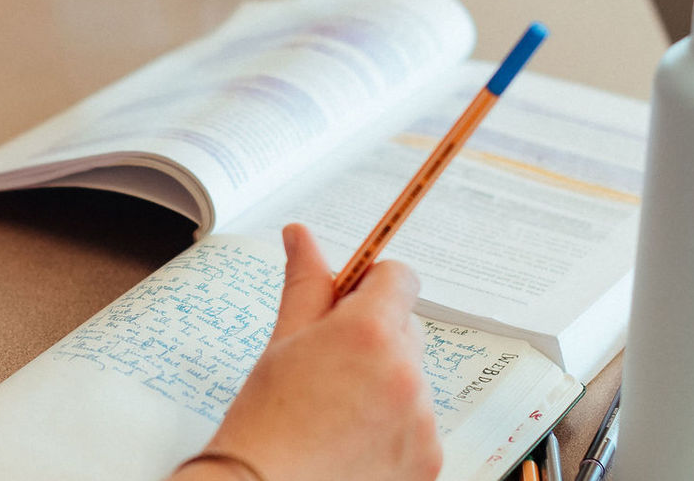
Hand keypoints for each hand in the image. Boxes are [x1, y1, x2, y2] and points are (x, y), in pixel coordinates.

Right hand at [173, 224, 440, 480]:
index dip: (374, 285)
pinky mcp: (429, 459)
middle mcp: (406, 372)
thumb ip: (305, 285)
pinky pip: (420, 427)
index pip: (400, 278)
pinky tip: (352, 445)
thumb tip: (301, 235)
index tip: (352, 302)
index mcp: (369, 332)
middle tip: (328, 370)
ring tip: (335, 417)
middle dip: (376, 340)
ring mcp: (422, 420)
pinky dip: (394, 432)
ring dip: (385, 388)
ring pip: (412, 382)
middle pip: (407, 331)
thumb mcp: (282, 344)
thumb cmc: (264, 425)